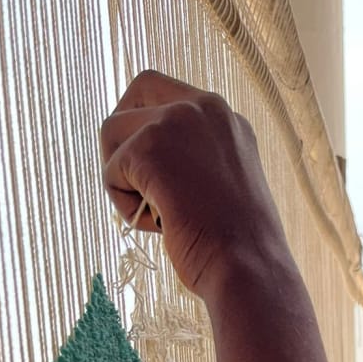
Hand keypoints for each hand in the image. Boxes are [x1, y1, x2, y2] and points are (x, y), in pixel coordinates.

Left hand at [100, 71, 287, 297]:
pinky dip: (125, 206)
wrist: (250, 269)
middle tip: (137, 184)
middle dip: (123, 137)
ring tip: (159, 216)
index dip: (145, 124)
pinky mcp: (151, 147)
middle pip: (135, 94)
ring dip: (124, 180)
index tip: (151, 168)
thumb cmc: (239, 246)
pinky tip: (161, 226)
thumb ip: (192, 158)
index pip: (165, 92)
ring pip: (113, 133)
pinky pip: (112, 171)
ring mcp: (178, 122)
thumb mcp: (223, 184)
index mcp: (227, 118)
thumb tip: (147, 160)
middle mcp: (205, 108)